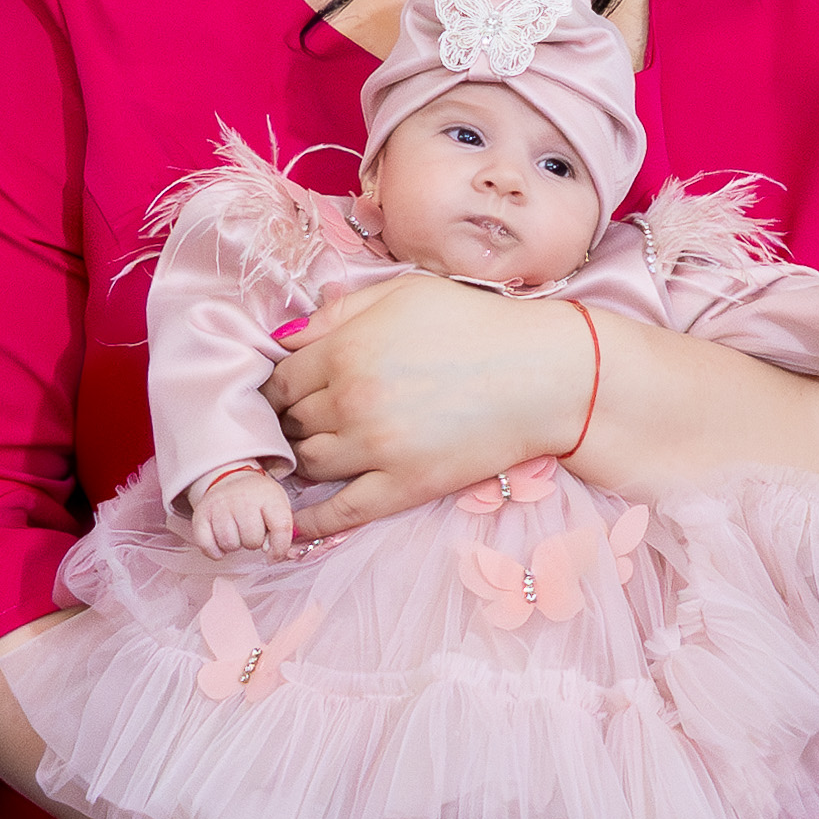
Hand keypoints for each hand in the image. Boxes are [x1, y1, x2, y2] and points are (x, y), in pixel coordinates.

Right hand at [190, 462, 295, 559]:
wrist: (232, 479)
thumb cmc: (258, 500)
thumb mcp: (278, 507)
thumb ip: (281, 531)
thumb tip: (270, 553)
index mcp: (269, 496)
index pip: (281, 527)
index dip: (280, 548)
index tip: (274, 556)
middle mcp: (244, 498)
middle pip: (252, 539)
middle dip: (253, 543)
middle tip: (250, 533)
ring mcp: (220, 504)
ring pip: (229, 543)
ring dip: (234, 546)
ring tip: (236, 534)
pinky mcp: (201, 513)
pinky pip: (206, 544)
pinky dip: (214, 551)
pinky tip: (220, 542)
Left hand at [264, 278, 592, 538]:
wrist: (543, 375)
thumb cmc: (476, 325)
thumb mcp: (404, 293)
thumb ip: (339, 311)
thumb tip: (284, 338)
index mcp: (347, 349)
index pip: (281, 379)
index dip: (276, 387)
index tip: (282, 393)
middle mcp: (351, 401)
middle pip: (291, 421)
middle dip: (287, 421)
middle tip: (294, 422)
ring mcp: (375, 448)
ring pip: (309, 463)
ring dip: (299, 460)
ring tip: (306, 454)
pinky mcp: (403, 486)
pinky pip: (340, 511)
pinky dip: (310, 520)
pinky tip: (292, 525)